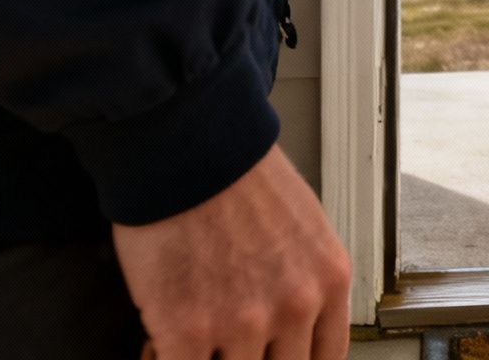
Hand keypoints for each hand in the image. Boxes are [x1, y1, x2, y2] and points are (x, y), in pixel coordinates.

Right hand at [113, 145, 350, 359]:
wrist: (188, 151)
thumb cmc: (238, 177)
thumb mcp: (305, 227)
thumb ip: (305, 279)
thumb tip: (293, 320)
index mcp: (329, 281)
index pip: (326, 358)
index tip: (276, 359)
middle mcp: (295, 307)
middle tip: (226, 345)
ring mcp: (243, 324)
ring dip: (206, 357)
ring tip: (191, 337)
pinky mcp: (187, 331)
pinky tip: (159, 345)